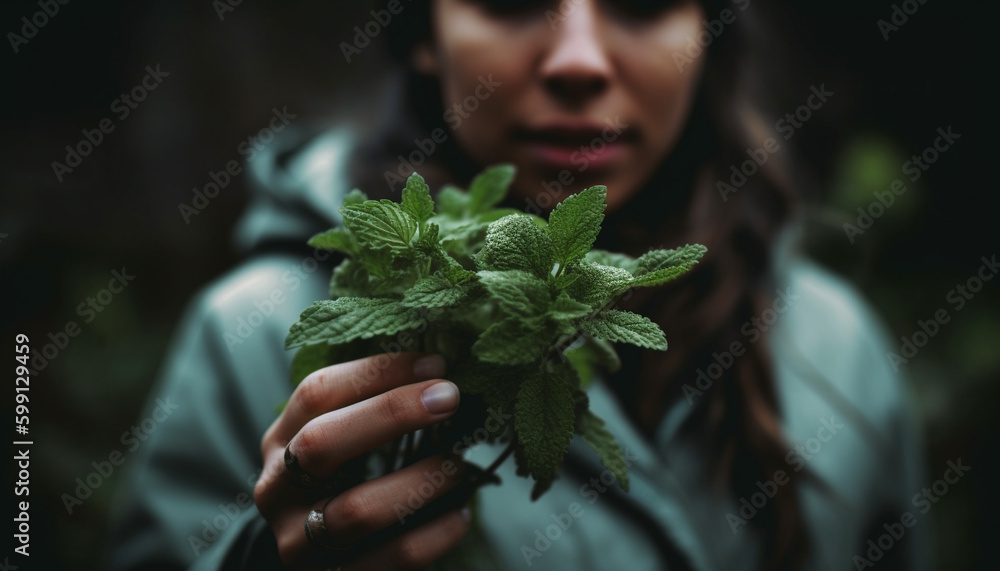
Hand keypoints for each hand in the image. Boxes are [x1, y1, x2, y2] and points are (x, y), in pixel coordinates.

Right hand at [255, 352, 470, 569]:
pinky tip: (459, 516)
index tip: (434, 364)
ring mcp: (299, 543)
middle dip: (391, 414)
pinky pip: (389, 560)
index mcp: (279, 440)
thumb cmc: (340, 482)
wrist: (315, 559)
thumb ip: (371, 406)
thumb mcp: (338, 438)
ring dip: (419, 481)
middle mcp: (278, 490)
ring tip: (459, 465)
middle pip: (322, 444)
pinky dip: (433, 536)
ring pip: (356, 510)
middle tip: (449, 398)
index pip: (318, 393)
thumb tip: (439, 367)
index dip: (376, 372)